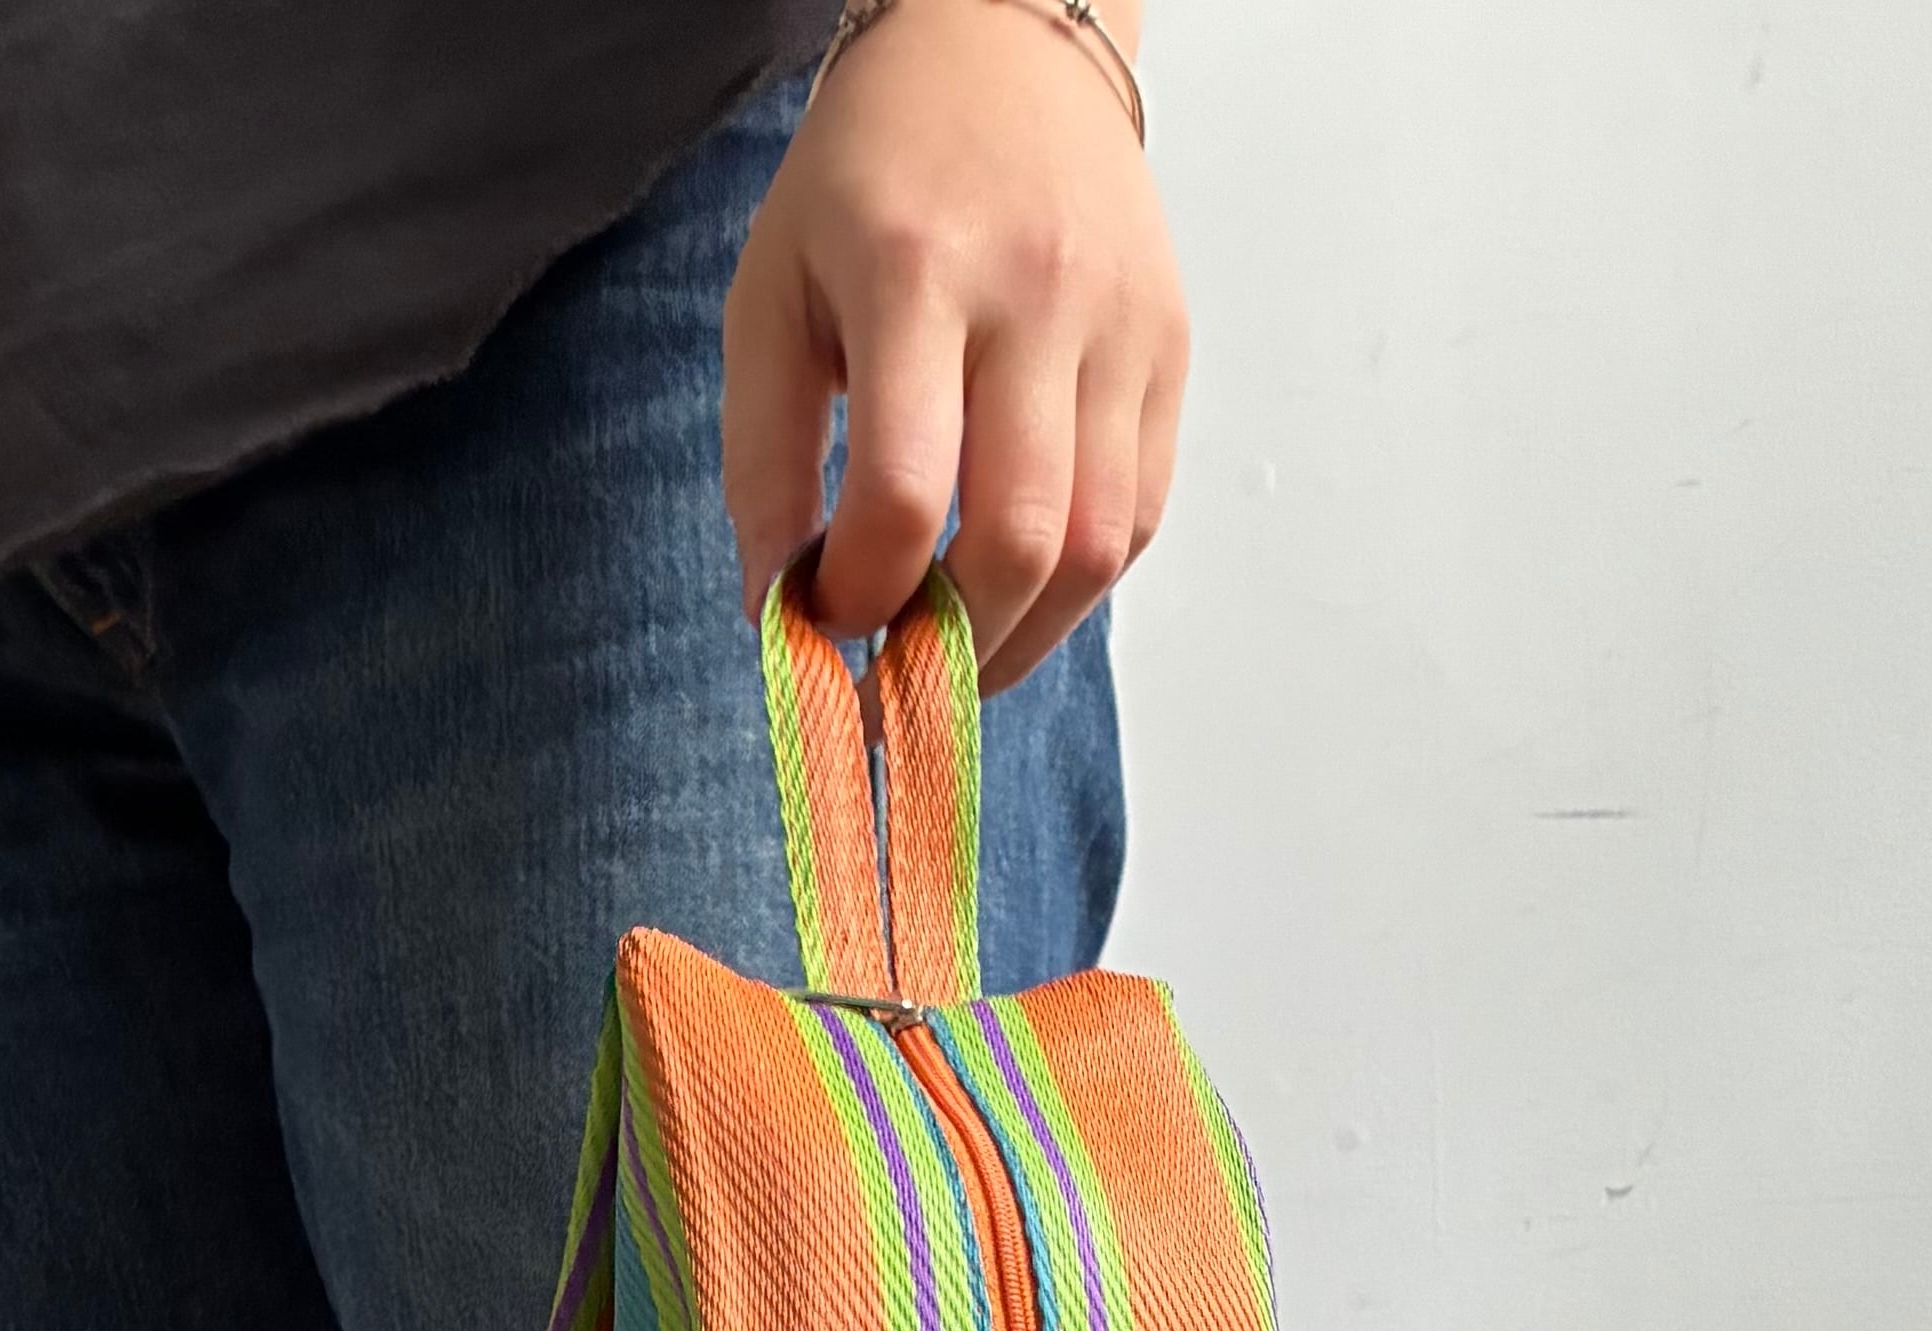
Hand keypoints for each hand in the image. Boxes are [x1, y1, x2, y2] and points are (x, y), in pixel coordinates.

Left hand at [723, 0, 1186, 694]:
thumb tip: (777, 613)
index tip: (828, 622)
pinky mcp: (1168, 350)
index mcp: (917, 270)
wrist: (1002, 48)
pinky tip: (1017, 585)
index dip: (861, 595)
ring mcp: (1119, 325)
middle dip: (951, 642)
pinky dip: (1078, 583)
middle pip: (1019, 539)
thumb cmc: (872, 175)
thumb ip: (762, 460)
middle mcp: (1037, 295)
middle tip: (898, 667)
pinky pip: (1140, 515)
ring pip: (1097, 549)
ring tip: (958, 652)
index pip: (902, 491)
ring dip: (1022, 636)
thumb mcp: (772, 294)